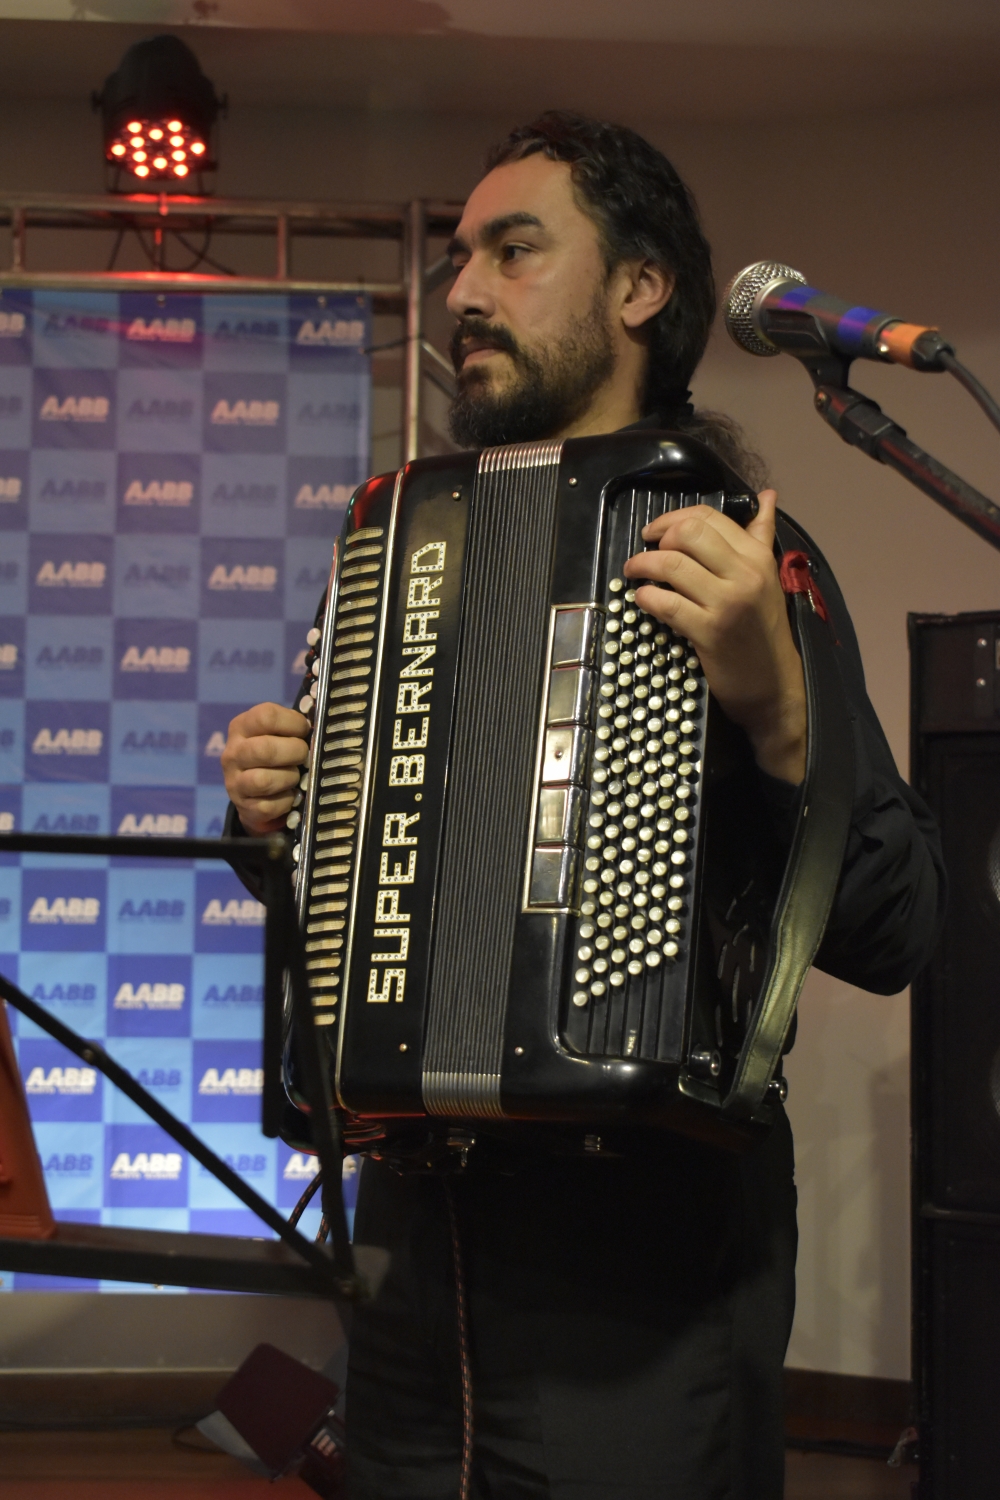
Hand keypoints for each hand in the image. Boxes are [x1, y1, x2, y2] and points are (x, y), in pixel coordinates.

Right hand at [221, 702, 310, 834]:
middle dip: (295, 752)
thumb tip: (318, 729)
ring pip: (264, 780)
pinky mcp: (243, 807)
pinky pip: (269, 806)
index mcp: (241, 727)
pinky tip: (288, 795)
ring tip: (294, 776)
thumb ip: (293, 727)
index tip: (304, 730)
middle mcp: (233, 753)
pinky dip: (286, 802)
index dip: (293, 723)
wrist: (252, 790)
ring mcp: (234, 782)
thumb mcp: (277, 733)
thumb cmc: (273, 753)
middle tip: (303, 756)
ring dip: (289, 778)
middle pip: (266, 749)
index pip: (266, 716)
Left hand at [622, 490, 805, 784]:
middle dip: (657, 536)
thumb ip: (761, 535)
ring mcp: (727, 603)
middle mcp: (745, 574)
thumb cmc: (764, 629)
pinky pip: (666, 604)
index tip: (656, 531)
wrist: (775, 683)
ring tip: (634, 572)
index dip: (674, 518)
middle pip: (688, 533)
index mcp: (757, 556)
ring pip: (672, 565)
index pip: (709, 518)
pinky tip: (643, 599)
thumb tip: (768, 495)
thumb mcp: (768, 577)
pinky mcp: (709, 632)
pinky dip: (646, 597)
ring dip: (643, 565)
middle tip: (645, 550)